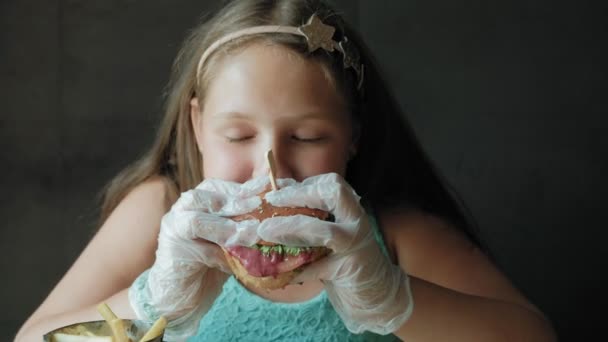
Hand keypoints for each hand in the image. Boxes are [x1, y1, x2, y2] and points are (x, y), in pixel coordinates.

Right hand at [129, 176, 270, 339]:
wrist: (181, 297)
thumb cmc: (210, 266)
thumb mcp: (232, 241)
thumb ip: (245, 226)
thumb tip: (279, 218)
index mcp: (200, 202)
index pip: (223, 187)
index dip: (248, 188)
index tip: (272, 191)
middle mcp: (183, 208)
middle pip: (208, 195)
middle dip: (238, 201)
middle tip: (263, 208)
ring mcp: (172, 226)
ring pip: (196, 219)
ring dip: (226, 226)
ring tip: (252, 233)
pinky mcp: (169, 249)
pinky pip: (193, 247)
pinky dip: (216, 250)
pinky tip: (234, 257)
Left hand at [258, 173, 413, 334]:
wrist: (377, 295)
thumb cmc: (346, 262)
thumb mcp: (333, 235)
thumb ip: (312, 221)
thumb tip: (271, 210)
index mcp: (351, 210)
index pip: (332, 184)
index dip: (304, 183)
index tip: (278, 187)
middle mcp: (357, 223)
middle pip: (334, 195)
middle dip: (299, 195)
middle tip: (270, 200)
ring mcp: (356, 246)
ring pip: (325, 231)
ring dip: (292, 228)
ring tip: (265, 231)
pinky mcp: (350, 271)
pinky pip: (318, 268)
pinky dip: (296, 269)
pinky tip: (277, 271)